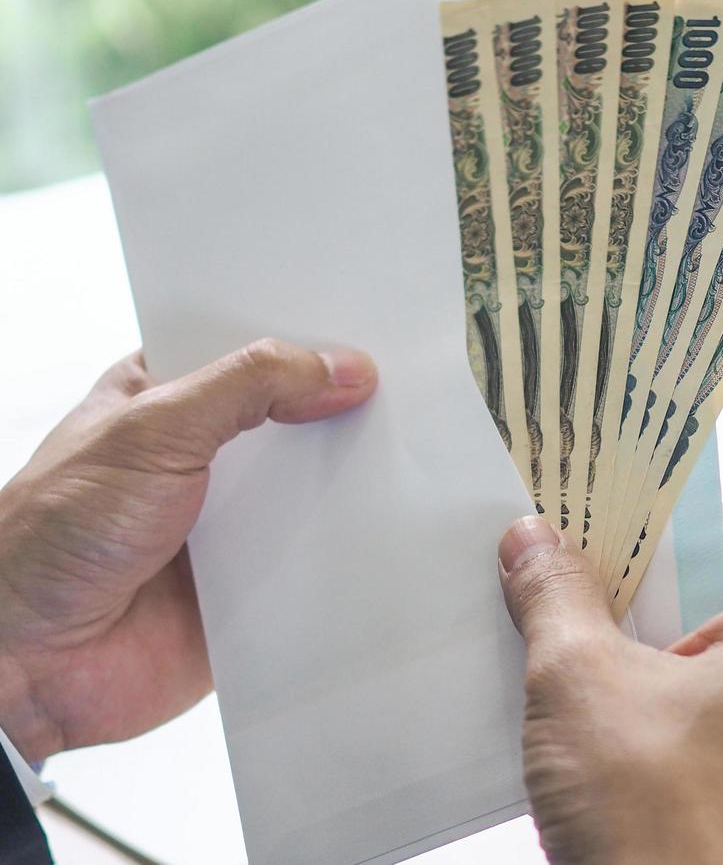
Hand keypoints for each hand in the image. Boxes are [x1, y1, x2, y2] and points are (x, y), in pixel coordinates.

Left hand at [0, 339, 376, 761]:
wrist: (31, 663)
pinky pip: (318, 559)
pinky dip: (348, 549)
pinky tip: (388, 526)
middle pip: (296, 418)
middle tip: (406, 391)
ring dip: (351, 481)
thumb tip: (341, 368)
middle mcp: (204, 456)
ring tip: (412, 453)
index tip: (371, 332)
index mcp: (168, 398)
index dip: (307, 340)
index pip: (252, 350)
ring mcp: (231, 519)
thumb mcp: (153, 429)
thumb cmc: (51, 537)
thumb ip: (248, 386)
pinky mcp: (254, 582)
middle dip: (343, 410)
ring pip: (314, 487)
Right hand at [498, 506, 722, 864]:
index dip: (641, 520)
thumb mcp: (581, 686)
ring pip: (720, 663)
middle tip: (562, 597)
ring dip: (645, 662)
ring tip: (577, 673)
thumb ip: (557, 596)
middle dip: (634, 599)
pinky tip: (606, 737)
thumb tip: (538, 545)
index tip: (583, 518)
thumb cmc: (667, 839)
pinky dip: (669, 717)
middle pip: (718, 594)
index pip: (719, 526)